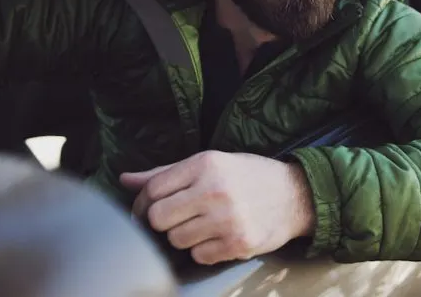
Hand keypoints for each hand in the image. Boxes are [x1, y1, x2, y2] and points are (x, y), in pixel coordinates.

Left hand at [119, 151, 315, 264]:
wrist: (296, 195)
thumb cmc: (248, 176)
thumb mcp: (211, 163)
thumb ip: (166, 173)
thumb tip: (125, 180)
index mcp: (206, 164)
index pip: (153, 190)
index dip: (143, 204)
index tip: (148, 210)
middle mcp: (215, 190)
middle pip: (158, 218)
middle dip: (163, 222)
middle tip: (177, 219)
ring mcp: (228, 219)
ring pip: (177, 240)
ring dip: (184, 237)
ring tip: (204, 225)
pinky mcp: (238, 243)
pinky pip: (199, 256)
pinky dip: (204, 250)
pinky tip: (219, 236)